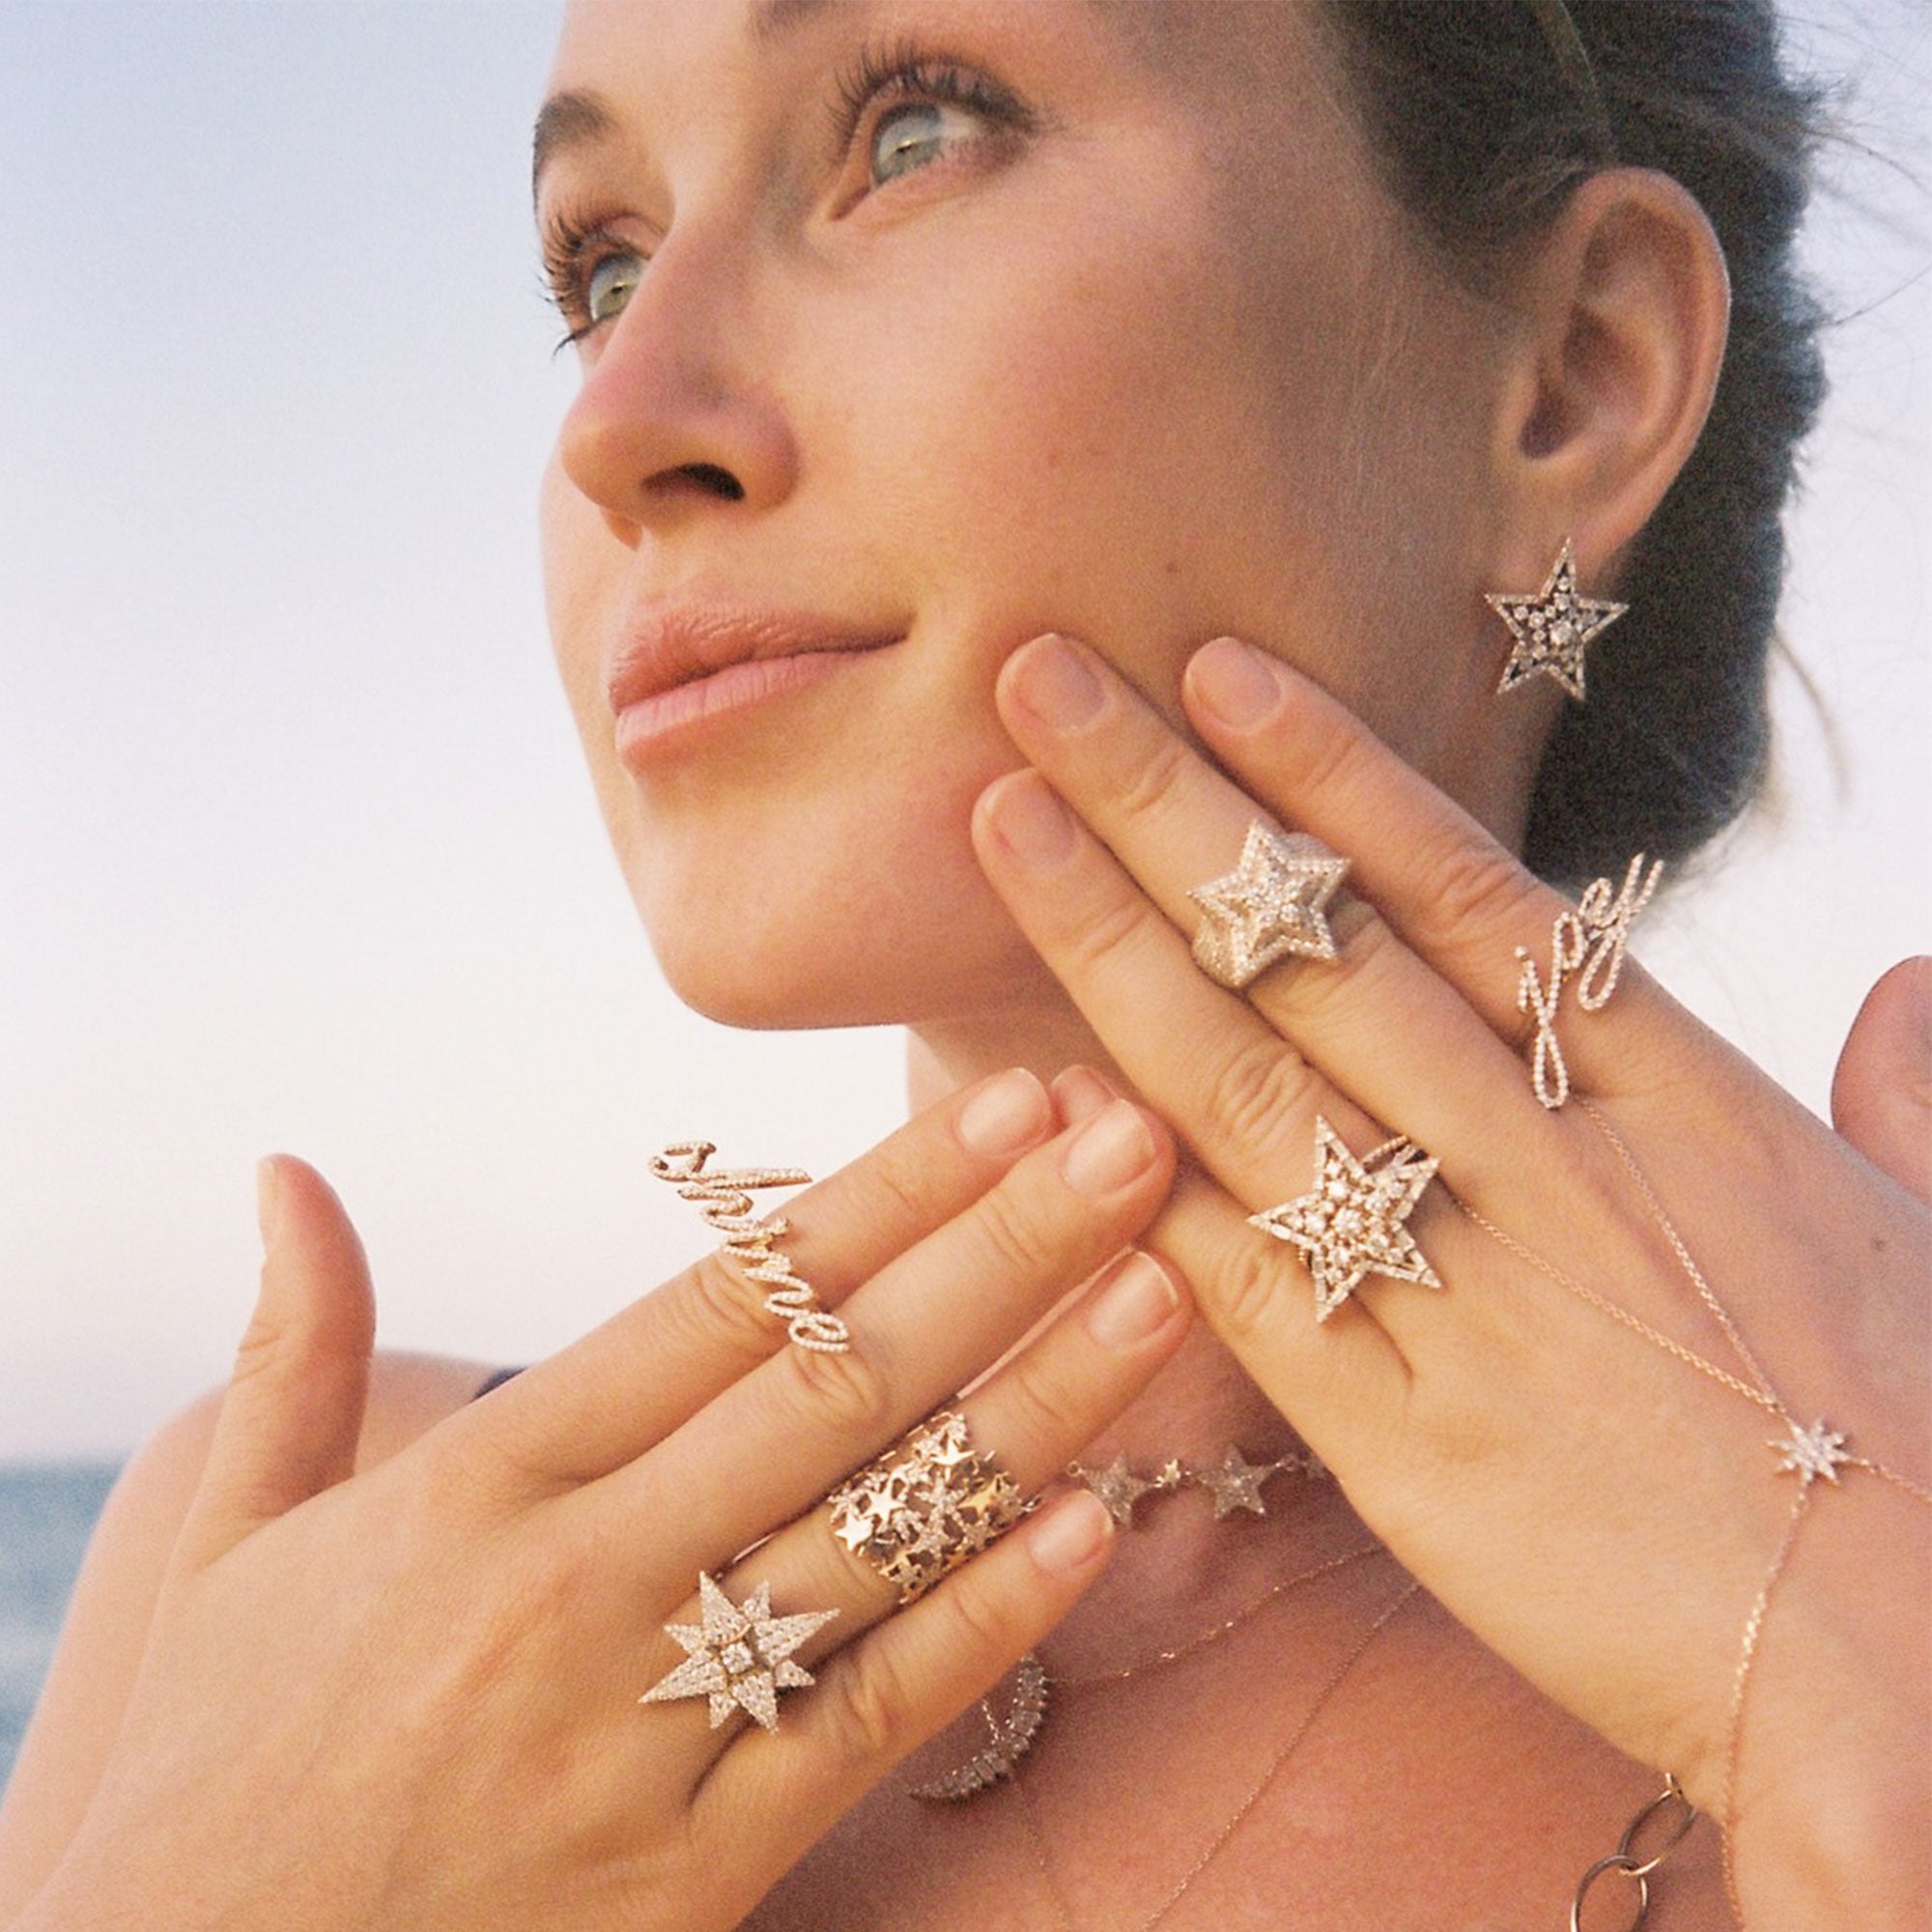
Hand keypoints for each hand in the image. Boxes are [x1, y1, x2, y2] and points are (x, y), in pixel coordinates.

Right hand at [16, 1073, 1189, 1931]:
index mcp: (479, 1486)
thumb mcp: (229, 1546)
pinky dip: (987, 1619)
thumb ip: (294, 1353)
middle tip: (1130, 1142)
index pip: (726, 1301)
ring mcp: (643, 1730)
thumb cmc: (214, 1769)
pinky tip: (1095, 1524)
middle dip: (1002, 1250)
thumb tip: (286, 1170)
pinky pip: (869, 1722)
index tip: (998, 1105)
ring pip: (884, 1531)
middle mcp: (575, 1584)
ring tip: (1159, 1285)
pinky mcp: (692, 1871)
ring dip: (1039, 1402)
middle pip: (837, 1383)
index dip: (882, 1194)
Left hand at [972, 631, 1929, 1931]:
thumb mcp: (1926, 1241)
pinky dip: (1136, 1187)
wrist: (1920, 1675)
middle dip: (1169, 807)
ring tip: (1007, 823)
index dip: (1332, 772)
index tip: (1218, 671)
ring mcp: (1470, 1300)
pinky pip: (1242, 1289)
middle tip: (1042, 680)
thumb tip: (1907, 989)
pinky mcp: (1405, 1448)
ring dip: (1112, 945)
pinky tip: (1033, 1094)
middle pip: (1320, 953)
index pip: (1470, 892)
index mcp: (1678, 1101)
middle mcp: (1555, 1169)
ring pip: (1250, 1087)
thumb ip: (1901, 1100)